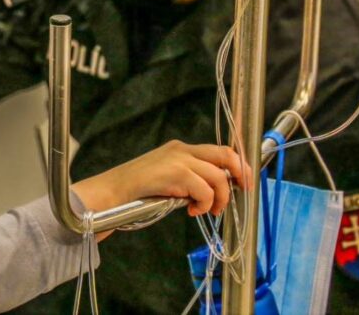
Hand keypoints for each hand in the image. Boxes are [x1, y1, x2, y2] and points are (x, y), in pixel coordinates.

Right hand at [73, 141, 249, 218]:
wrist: (114, 191)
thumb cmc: (139, 191)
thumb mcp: (168, 179)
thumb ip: (190, 180)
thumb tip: (215, 192)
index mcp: (181, 148)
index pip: (218, 150)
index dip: (237, 163)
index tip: (245, 179)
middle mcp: (182, 149)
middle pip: (225, 154)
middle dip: (240, 174)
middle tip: (242, 192)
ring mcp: (179, 159)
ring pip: (217, 176)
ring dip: (219, 198)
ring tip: (208, 210)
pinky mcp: (176, 173)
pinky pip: (204, 189)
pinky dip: (204, 203)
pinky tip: (191, 210)